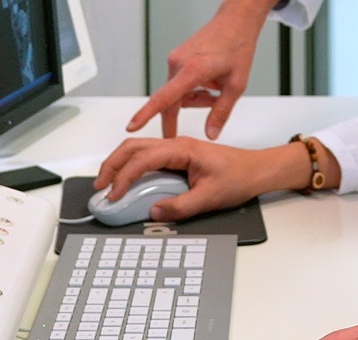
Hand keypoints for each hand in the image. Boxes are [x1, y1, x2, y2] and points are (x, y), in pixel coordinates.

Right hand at [94, 135, 310, 221]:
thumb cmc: (239, 176)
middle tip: (100, 186)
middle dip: (112, 164)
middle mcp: (176, 145)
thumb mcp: (210, 198)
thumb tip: (155, 211)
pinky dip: (132, 167)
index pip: (143, 158)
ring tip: (108, 184)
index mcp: (182, 149)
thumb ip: (181, 206)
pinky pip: (148, 158)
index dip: (125, 176)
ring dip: (120, 164)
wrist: (257, 170)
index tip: (115, 194)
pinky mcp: (177, 158)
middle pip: (133, 146)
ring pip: (138, 149)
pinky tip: (128, 182)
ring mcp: (175, 150)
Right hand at [128, 0, 281, 138]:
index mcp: (193, 70)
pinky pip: (178, 81)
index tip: (132, 127)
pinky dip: (191, 87)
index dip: (146, 114)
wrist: (236, 20)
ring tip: (216, 90)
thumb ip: (221, 112)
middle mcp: (178, 63)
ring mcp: (175, 58)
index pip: (164, 98)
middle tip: (181, 129)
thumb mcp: (236, 85)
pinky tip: (209, 81)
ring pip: (176, 92)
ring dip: (193, 98)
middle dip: (180, 114)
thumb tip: (210, 134)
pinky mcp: (176, 57)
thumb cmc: (238, 47)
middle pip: (171, 100)